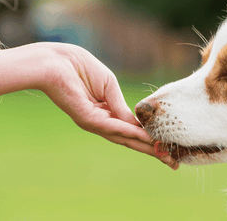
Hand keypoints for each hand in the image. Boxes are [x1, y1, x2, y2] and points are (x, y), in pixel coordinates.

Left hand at [0, 42, 178, 169]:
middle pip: (129, 141)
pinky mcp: (86, 118)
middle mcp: (100, 122)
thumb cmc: (78, 67)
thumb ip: (121, 105)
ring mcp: (93, 122)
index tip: (168, 148)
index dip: (150, 139)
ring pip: (123, 138)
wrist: (54, 62)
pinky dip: (129, 132)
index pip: (131, 130)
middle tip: (173, 164)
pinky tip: (145, 137)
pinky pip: (112, 127)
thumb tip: (137, 123)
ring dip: (145, 146)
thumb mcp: (108, 86)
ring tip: (164, 154)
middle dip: (152, 151)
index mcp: (105, 113)